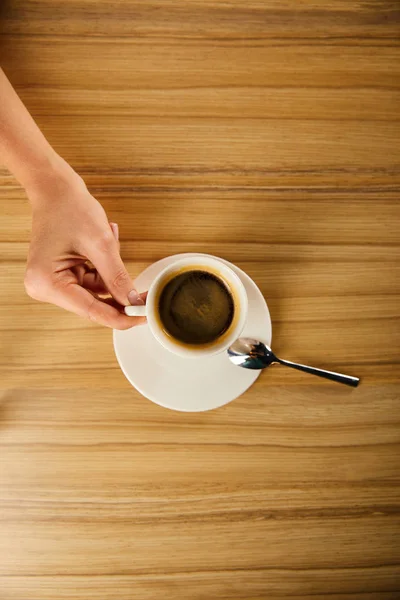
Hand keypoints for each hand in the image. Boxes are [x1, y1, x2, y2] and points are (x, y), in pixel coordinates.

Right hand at [24, 160, 145, 328]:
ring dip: (111, 272)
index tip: (144, 317)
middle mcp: (45, 288)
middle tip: (146, 291)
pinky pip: (93, 281)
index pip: (91, 311)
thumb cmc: (70, 208)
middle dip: (119, 292)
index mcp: (47, 283)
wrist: (55, 188)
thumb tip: (134, 302)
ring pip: (96, 292)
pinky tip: (105, 242)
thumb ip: (118, 277)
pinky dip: (105, 266)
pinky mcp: (63, 276)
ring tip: (108, 240)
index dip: (121, 317)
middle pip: (93, 304)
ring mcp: (53, 283)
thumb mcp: (100, 244)